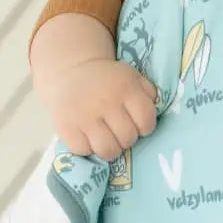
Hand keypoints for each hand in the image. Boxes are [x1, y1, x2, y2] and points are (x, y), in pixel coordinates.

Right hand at [37, 59, 157, 160]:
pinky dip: (88, 148)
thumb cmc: (108, 80)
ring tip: (107, 138)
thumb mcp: (132, 78)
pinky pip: (84, 151)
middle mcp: (105, 102)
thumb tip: (156, 112)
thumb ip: (148, 93)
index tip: (137, 124)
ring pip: (108, 150)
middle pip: (128, 139)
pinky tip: (88, 136)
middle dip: (127, 138)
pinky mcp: (66, 127)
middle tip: (119, 130)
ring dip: (110, 148)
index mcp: (126, 88)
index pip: (146, 122)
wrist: (71, 71)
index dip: (145, 127)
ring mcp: (84, 116)